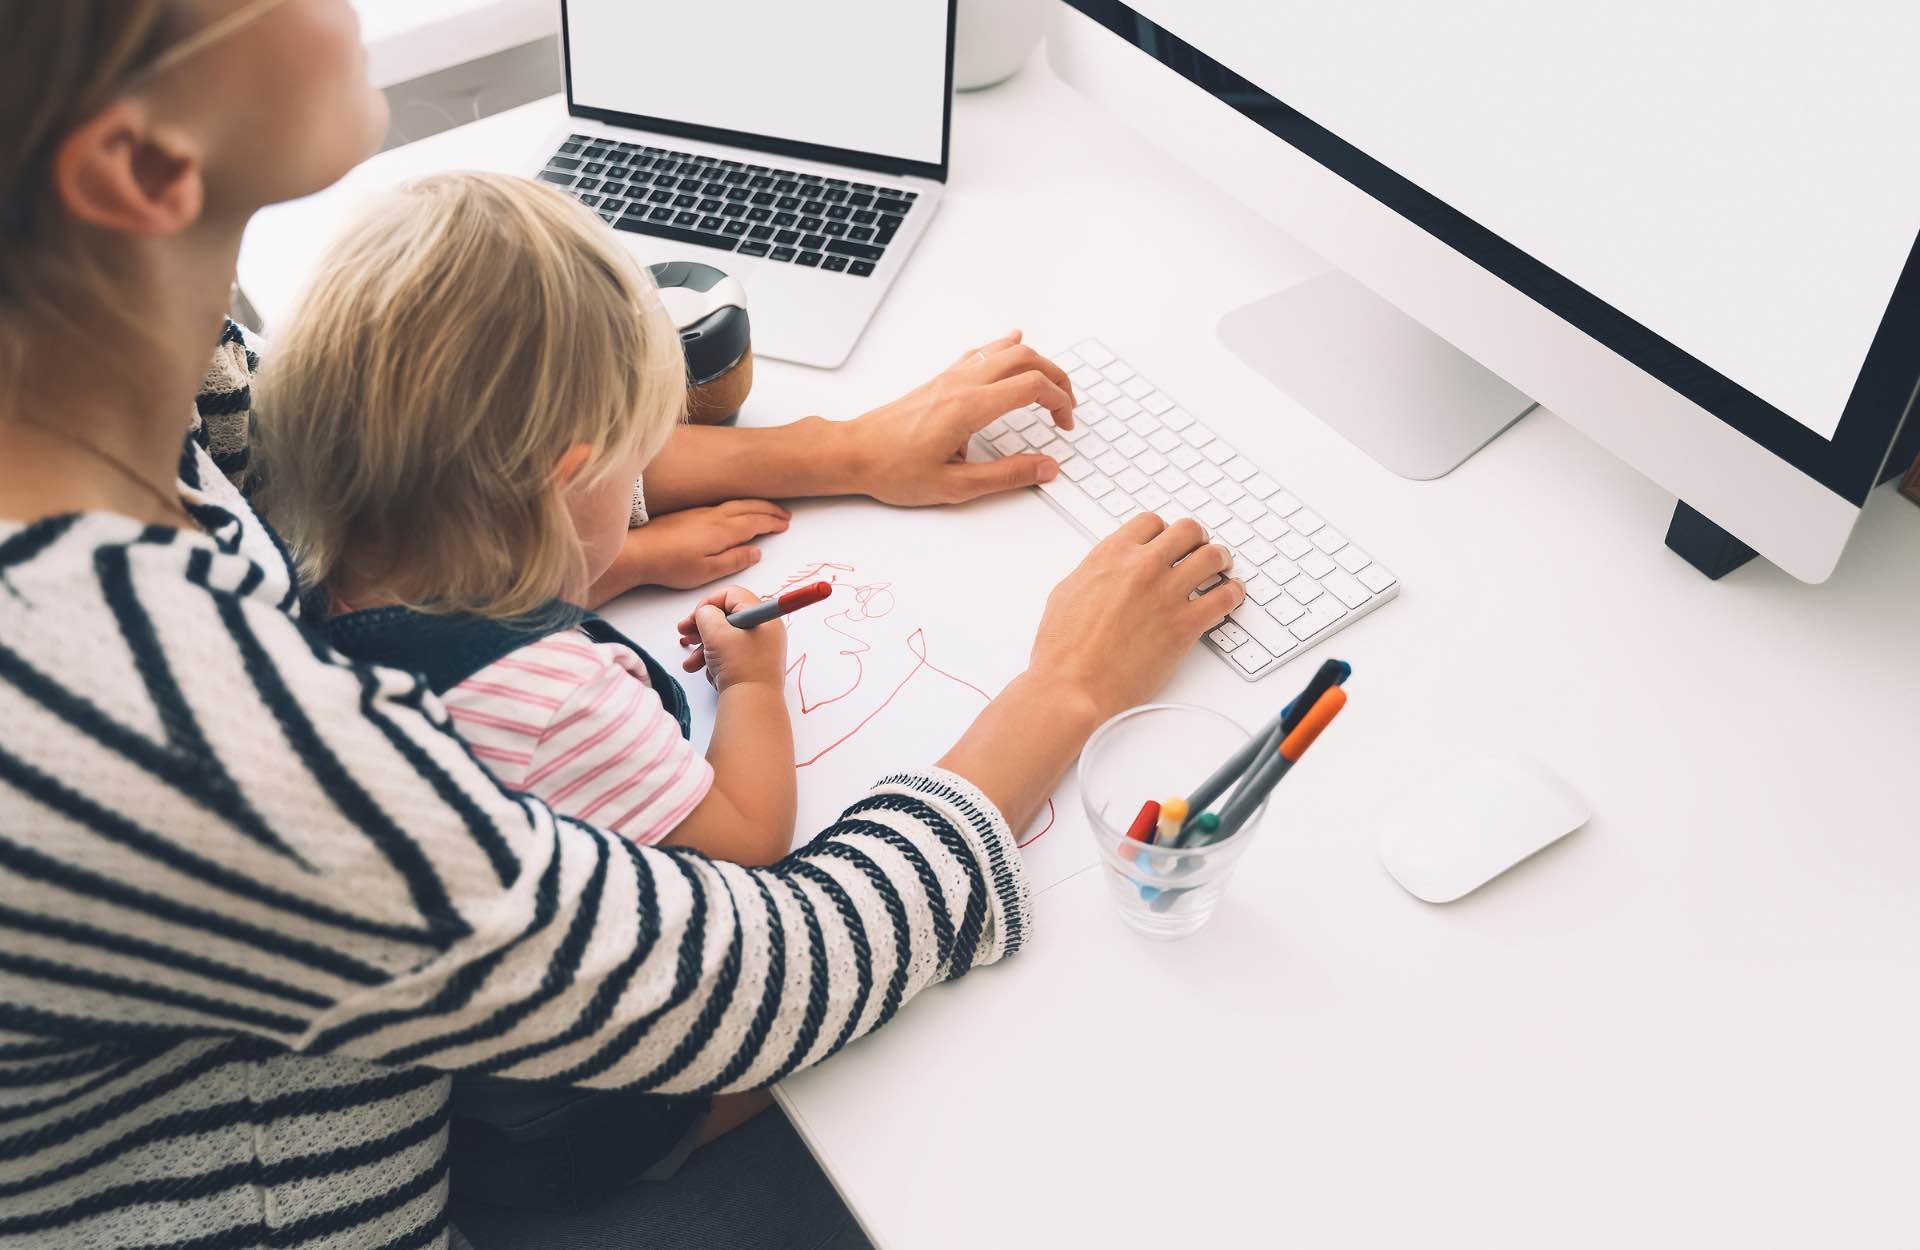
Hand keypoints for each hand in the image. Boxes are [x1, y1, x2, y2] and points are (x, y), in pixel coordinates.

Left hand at [631, 501, 790, 588]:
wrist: (639, 551)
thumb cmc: (671, 564)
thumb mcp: (707, 571)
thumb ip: (735, 560)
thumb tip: (756, 552)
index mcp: (723, 530)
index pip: (755, 522)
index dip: (772, 522)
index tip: (785, 524)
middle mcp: (714, 516)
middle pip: (749, 507)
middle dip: (769, 509)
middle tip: (784, 515)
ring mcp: (701, 511)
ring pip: (736, 502)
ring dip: (755, 504)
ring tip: (767, 508)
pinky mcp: (690, 513)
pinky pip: (723, 502)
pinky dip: (739, 503)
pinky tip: (736, 507)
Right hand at [677, 585, 789, 690]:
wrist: (753, 705)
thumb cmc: (739, 666)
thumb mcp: (716, 633)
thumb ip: (706, 614)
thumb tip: (705, 612)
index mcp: (763, 616)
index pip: (732, 595)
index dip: (709, 603)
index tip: (694, 618)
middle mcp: (766, 630)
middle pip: (728, 618)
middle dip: (702, 628)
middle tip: (683, 635)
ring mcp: (761, 649)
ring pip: (726, 640)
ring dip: (704, 650)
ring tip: (690, 665)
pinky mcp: (755, 666)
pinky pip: (731, 657)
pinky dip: (716, 663)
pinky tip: (710, 675)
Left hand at [845, 330, 1078, 506]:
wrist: (853, 453)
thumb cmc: (893, 469)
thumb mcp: (955, 487)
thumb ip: (1007, 476)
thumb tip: (1046, 467)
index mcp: (969, 408)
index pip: (1032, 387)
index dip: (1059, 402)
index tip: (1064, 425)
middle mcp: (961, 384)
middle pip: (1025, 358)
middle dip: (1056, 377)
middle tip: (1067, 404)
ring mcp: (950, 377)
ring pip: (1004, 349)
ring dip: (1036, 361)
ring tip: (1051, 381)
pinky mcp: (940, 379)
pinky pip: (981, 352)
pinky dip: (1005, 348)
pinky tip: (1012, 343)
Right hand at [1026, 515, 1245, 720]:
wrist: (1072, 685)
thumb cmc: (1063, 650)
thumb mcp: (1066, 593)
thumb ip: (1092, 574)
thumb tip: (1103, 573)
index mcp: (1111, 555)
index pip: (1151, 523)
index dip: (1164, 531)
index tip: (1169, 541)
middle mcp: (1142, 568)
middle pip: (1188, 531)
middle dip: (1198, 538)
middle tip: (1200, 548)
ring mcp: (1167, 594)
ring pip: (1212, 557)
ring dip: (1220, 560)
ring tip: (1222, 568)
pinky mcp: (1184, 625)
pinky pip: (1224, 598)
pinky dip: (1233, 594)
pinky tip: (1231, 596)